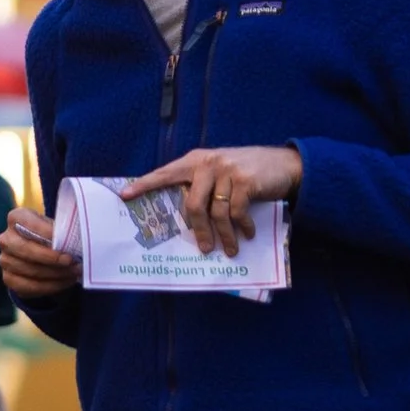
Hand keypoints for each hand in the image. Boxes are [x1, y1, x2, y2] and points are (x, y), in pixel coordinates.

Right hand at [0, 206, 82, 302]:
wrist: (42, 251)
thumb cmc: (51, 235)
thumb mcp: (55, 226)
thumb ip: (61, 231)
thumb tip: (74, 243)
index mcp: (16, 218)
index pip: (27, 223)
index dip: (46, 232)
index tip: (66, 240)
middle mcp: (6, 239)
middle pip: (25, 249)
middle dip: (51, 257)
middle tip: (71, 261)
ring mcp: (5, 260)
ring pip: (29, 270)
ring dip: (55, 274)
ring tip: (73, 272)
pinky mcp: (9, 279)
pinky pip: (29, 287)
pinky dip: (50, 286)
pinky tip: (65, 281)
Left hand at [119, 144, 301, 256]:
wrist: (285, 164)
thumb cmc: (248, 172)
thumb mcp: (221, 172)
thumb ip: (203, 185)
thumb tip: (187, 218)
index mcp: (196, 160)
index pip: (165, 173)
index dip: (145, 184)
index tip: (125, 195)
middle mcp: (208, 162)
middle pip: (192, 203)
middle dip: (197, 231)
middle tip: (203, 249)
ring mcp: (227, 170)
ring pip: (216, 212)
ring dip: (223, 236)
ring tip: (229, 250)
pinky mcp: (245, 180)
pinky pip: (237, 212)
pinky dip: (242, 227)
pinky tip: (248, 234)